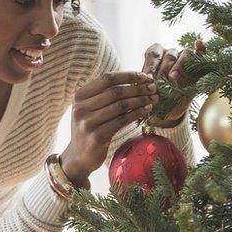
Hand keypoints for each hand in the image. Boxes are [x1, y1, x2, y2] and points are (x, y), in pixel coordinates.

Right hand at [61, 71, 157, 185]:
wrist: (78, 156)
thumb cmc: (90, 128)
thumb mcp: (90, 108)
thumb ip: (105, 94)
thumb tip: (136, 80)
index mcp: (79, 96)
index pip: (106, 79)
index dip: (127, 76)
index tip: (144, 77)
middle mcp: (81, 108)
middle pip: (115, 92)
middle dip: (137, 88)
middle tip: (153, 88)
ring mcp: (88, 123)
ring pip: (120, 106)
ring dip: (140, 100)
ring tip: (152, 99)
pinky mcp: (97, 136)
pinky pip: (122, 121)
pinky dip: (136, 114)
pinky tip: (146, 111)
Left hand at [142, 43, 195, 123]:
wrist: (169, 109)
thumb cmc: (156, 98)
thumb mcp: (149, 94)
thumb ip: (147, 88)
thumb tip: (145, 88)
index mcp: (156, 56)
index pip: (152, 54)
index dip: (150, 66)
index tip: (148, 79)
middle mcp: (170, 54)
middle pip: (168, 56)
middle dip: (163, 70)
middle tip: (159, 83)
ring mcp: (186, 57)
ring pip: (184, 54)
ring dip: (179, 66)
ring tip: (173, 78)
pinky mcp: (199, 64)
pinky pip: (201, 52)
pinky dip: (201, 48)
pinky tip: (198, 43)